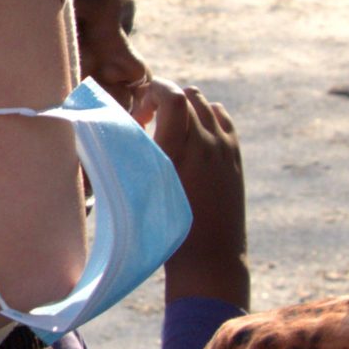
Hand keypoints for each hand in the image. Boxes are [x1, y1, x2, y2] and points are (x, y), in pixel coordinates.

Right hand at [142, 81, 248, 308]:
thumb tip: (114, 125)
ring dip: (183, 108)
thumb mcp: (143, 185)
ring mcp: (225, 147)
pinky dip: (205, 116)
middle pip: (187, 94)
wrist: (210, 256)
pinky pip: (220, 117)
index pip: (172, 94)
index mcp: (180, 149)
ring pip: (204, 103)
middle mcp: (206, 142)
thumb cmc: (165, 226)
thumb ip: (132, 151)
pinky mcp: (235, 156)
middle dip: (163, 99)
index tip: (137, 114)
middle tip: (147, 124)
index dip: (151, 92)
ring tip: (169, 132)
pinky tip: (192, 138)